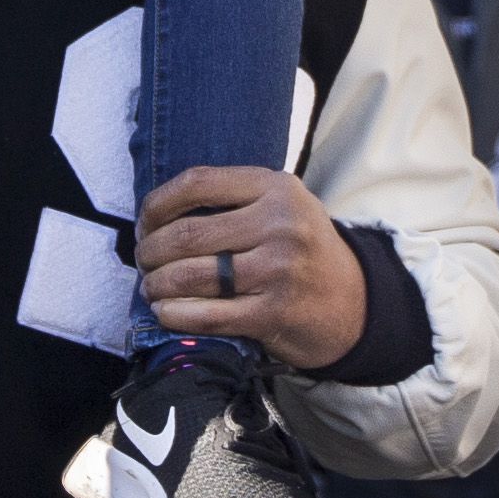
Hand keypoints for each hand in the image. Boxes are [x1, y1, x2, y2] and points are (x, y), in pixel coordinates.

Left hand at [134, 167, 367, 372]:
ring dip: (157, 285)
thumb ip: (235, 198)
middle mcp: (279, 225)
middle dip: (150, 251)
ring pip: (189, 276)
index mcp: (277, 188)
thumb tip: (158, 213)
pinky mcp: (271, 313)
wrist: (354, 302)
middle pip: (186, 234)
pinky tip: (165, 310)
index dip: (157, 204)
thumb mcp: (284, 205)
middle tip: (144, 261)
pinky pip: (204, 314)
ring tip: (152, 287)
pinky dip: (173, 314)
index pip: (197, 183)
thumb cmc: (303, 249)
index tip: (146, 222)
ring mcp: (277, 271)